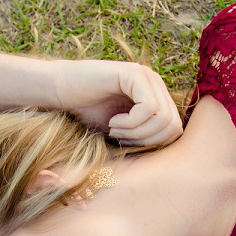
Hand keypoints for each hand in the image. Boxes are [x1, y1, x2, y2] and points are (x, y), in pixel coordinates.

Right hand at [48, 59, 182, 146]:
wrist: (60, 91)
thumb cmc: (88, 113)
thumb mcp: (123, 131)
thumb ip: (146, 136)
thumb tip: (170, 161)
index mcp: (157, 96)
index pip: (175, 130)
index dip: (153, 144)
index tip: (127, 143)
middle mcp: (156, 84)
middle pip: (173, 125)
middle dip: (147, 141)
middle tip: (121, 139)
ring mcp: (147, 76)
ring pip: (163, 118)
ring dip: (137, 133)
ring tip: (115, 130)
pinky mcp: (134, 73)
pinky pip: (149, 108)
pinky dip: (131, 123)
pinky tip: (113, 121)